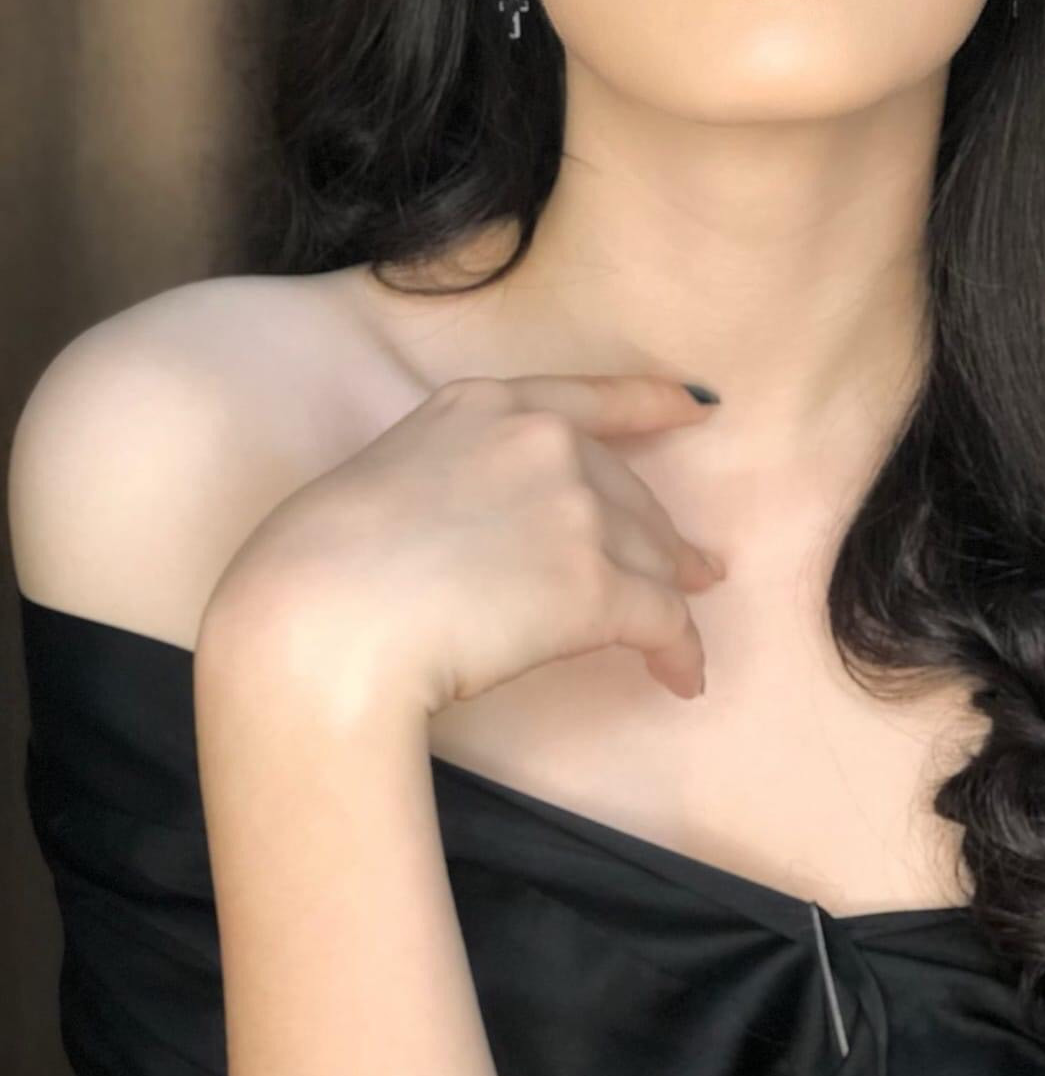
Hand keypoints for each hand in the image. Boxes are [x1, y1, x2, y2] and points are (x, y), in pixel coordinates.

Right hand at [200, 375, 726, 719]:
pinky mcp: (593, 587)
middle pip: (625, 492)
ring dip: (670, 596)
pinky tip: (681, 679)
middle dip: (656, 536)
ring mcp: (574, 511)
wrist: (324, 621)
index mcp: (483, 405)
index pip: (590, 397)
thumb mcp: (387, 478)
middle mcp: (542, 443)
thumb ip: (451, 482)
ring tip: (680, 633)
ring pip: (651, 557)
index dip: (651, 404)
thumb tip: (476, 535)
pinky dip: (678, 652)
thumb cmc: (318, 563)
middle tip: (685, 569)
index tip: (695, 409)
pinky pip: (661, 620)